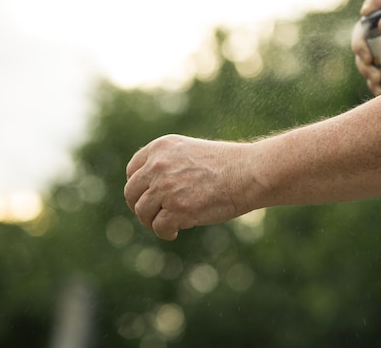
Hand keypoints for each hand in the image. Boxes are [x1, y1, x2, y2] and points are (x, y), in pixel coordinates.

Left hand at [124, 134, 249, 239]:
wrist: (249, 172)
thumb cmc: (227, 165)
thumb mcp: (190, 153)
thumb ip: (168, 165)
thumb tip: (149, 191)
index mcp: (161, 148)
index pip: (133, 170)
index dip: (138, 188)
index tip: (148, 197)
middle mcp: (158, 165)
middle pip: (132, 193)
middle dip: (140, 207)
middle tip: (154, 216)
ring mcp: (166, 187)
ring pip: (143, 212)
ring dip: (153, 222)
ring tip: (169, 224)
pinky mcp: (177, 209)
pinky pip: (159, 227)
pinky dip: (165, 233)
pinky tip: (176, 232)